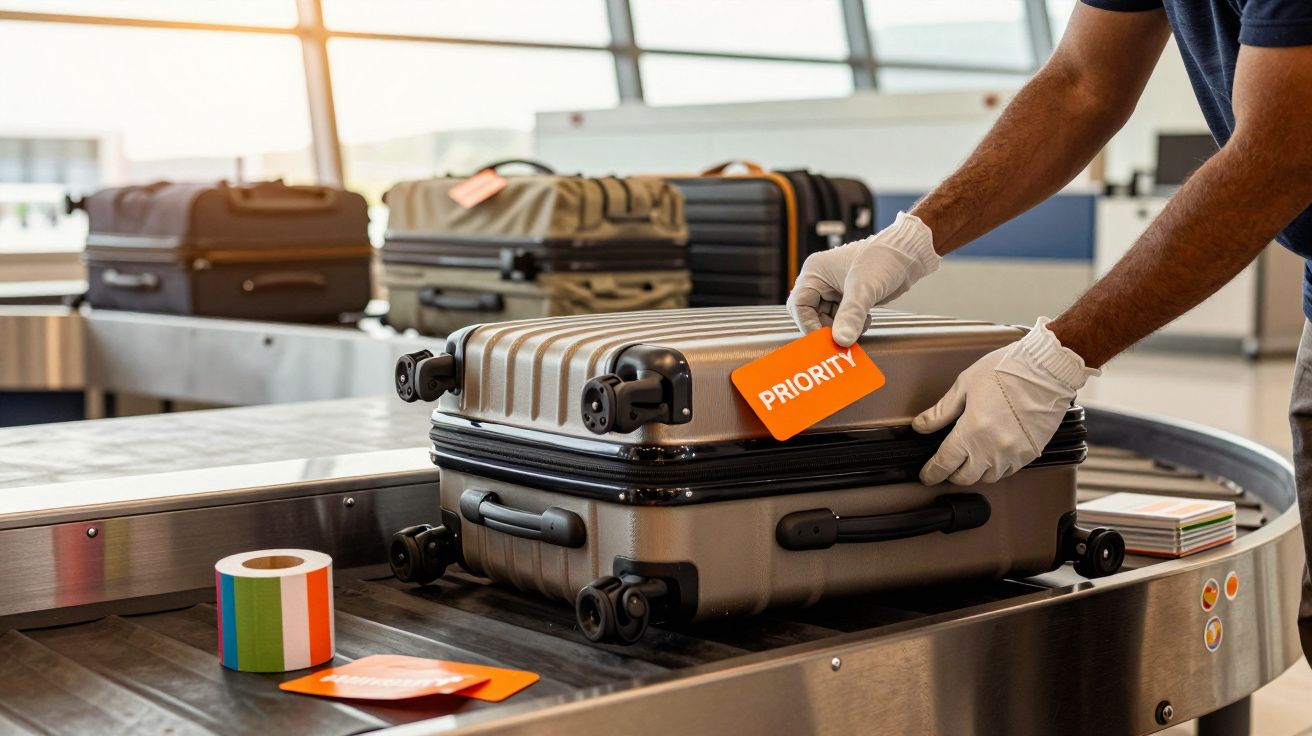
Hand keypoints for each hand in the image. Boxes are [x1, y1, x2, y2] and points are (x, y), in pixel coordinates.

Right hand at [786, 211, 938, 345]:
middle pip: (810, 315)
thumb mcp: (864, 288)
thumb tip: (841, 340)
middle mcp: (820, 281)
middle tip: (841, 339)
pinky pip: (841, 319)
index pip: (799, 305)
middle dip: (826, 329)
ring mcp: (833, 290)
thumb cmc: (884, 259)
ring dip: (841, 329)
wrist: (909, 255)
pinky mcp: (847, 298)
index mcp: (814, 272)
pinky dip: (851, 326)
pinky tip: (865, 320)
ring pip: (826, 320)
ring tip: (859, 325)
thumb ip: (851, 315)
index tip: (825, 340)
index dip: (808, 325)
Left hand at [913, 318, 1098, 484]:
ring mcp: (1014, 453)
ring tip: (970, 458)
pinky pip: (1009, 470)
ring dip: (976, 472)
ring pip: (988, 477)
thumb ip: (941, 411)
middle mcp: (993, 448)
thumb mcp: (965, 385)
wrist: (1046, 369)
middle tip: (947, 466)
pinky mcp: (1031, 452)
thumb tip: (922, 425)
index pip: (944, 463)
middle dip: (952, 474)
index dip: (931, 472)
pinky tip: (992, 454)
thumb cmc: (1008, 370)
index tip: (927, 475)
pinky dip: (997, 467)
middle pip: (966, 477)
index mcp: (972, 431)